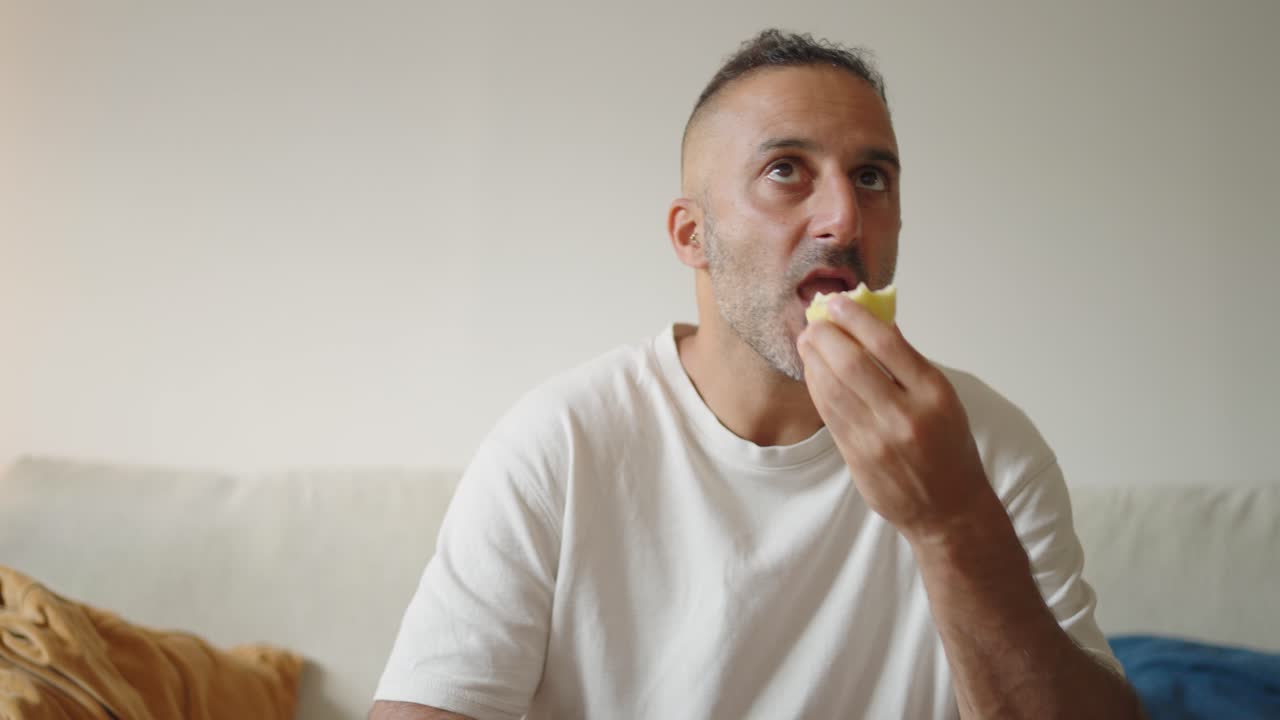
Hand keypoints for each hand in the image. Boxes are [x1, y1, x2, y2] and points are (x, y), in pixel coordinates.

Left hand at [796, 295, 992, 539]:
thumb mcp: (944, 399)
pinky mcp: (857, 457)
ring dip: (814, 359)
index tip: (838, 302)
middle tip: (815, 320)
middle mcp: (905, 415)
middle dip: (826, 336)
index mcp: (934, 394)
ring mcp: (878, 439)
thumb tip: (876, 321)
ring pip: (832, 388)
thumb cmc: (949, 447)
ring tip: (808, 340)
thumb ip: (909, 364)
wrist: (948, 509)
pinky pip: (828, 413)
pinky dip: (816, 386)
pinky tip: (812, 370)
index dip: (856, 318)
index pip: (887, 344)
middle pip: (852, 363)